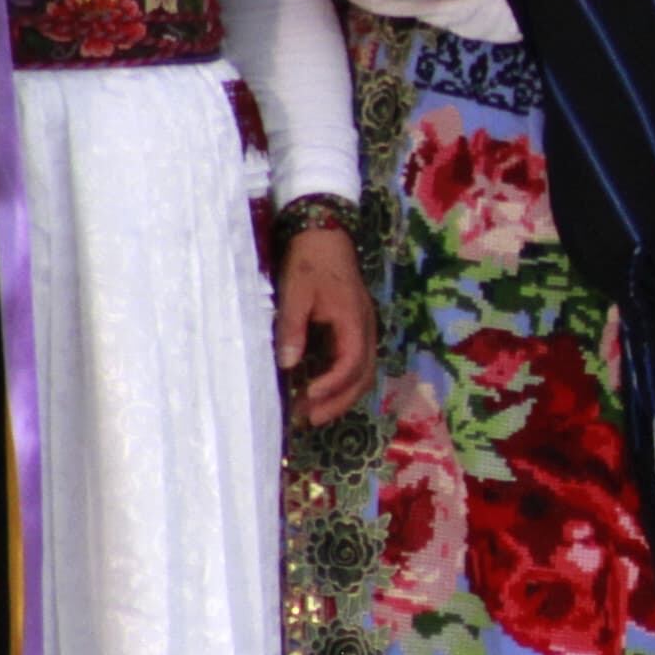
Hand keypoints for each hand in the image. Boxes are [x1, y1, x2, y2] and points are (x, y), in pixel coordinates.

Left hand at [273, 223, 378, 424]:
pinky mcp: (356, 329)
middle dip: (338, 402)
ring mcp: (364, 329)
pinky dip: (342, 383)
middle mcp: (366, 328)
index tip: (307, 396)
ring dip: (341, 397)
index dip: (331, 385)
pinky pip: (357, 364)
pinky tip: (319, 391)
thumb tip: (288, 365)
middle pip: (364, 376)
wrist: (325, 234)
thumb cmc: (309, 262)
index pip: (352, 362)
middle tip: (307, 419)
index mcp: (354, 319)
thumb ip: (292, 328)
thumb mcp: (295, 292)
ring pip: (364, 373)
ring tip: (312, 413)